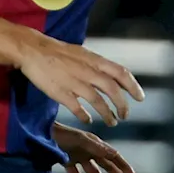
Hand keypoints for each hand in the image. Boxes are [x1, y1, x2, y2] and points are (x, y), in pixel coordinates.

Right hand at [16, 32, 144, 126]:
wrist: (33, 50)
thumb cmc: (58, 52)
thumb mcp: (82, 54)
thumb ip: (97, 66)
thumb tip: (111, 78)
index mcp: (94, 60)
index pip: (121, 73)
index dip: (133, 86)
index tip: (140, 98)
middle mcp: (87, 71)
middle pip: (112, 90)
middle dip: (123, 105)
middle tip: (126, 115)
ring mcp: (74, 82)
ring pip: (98, 101)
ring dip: (107, 114)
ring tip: (112, 122)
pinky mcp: (61, 93)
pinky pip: (78, 108)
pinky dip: (85, 116)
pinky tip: (88, 120)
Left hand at [53, 123, 137, 172]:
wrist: (41, 134)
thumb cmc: (62, 135)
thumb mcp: (81, 140)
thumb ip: (97, 147)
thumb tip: (114, 153)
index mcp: (95, 143)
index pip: (114, 156)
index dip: (124, 167)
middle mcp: (89, 150)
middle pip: (107, 166)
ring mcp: (78, 157)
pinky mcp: (67, 162)